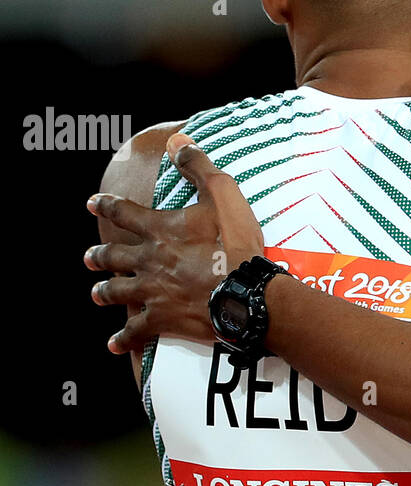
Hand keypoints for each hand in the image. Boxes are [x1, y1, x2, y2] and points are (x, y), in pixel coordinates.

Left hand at [85, 133, 263, 353]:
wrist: (246, 291)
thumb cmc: (236, 243)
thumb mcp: (223, 194)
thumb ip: (198, 167)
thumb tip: (176, 142)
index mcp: (160, 230)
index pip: (124, 212)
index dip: (106, 205)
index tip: (92, 203)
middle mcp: (149, 260)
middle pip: (113, 256)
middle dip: (99, 256)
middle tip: (88, 258)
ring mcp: (153, 291)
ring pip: (117, 292)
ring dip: (105, 292)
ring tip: (97, 294)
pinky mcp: (162, 319)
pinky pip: (135, 331)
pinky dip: (123, 338)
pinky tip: (114, 344)